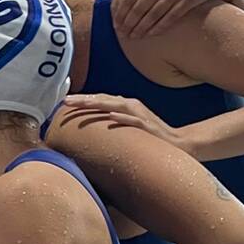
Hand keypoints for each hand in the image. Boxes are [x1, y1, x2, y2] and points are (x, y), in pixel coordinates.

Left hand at [62, 94, 192, 154]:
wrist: (178, 143)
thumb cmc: (149, 136)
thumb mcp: (128, 126)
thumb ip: (113, 122)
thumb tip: (92, 126)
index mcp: (125, 106)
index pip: (101, 99)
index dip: (83, 99)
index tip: (65, 102)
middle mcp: (132, 106)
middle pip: (104, 100)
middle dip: (84, 100)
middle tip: (66, 101)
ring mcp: (140, 116)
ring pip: (116, 106)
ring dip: (98, 104)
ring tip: (82, 103)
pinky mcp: (149, 128)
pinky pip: (134, 122)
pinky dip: (122, 118)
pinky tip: (111, 116)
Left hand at [114, 0, 225, 37]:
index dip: (121, 11)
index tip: (116, 23)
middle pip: (140, 6)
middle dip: (129, 22)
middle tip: (122, 34)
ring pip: (153, 13)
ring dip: (142, 27)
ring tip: (134, 37)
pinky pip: (170, 16)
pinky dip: (159, 27)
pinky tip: (151, 34)